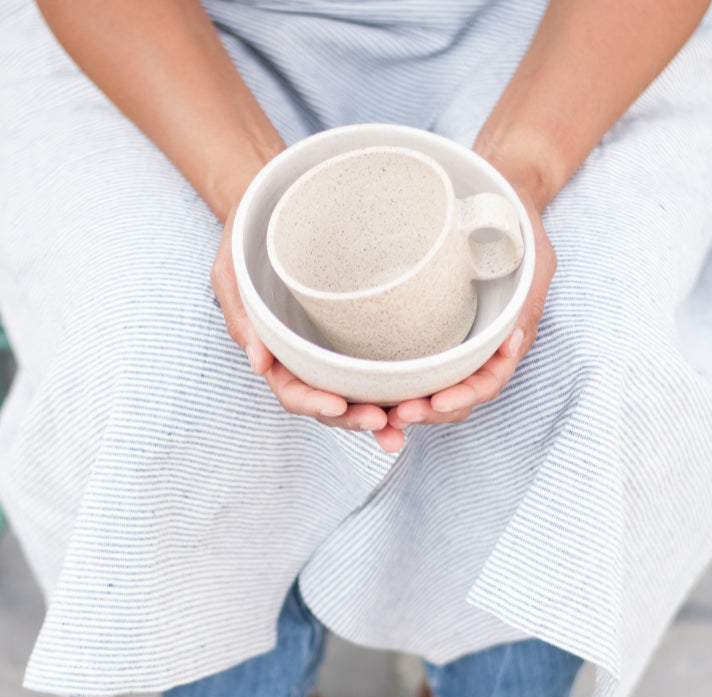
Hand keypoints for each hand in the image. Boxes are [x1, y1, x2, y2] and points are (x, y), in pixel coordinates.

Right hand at [211, 203, 405, 452]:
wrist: (282, 198)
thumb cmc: (253, 231)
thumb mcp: (233, 265)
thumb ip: (241, 312)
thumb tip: (259, 366)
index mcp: (275, 348)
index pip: (292, 389)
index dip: (313, 404)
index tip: (338, 405)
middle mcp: (308, 355)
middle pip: (330, 402)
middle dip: (355, 419)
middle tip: (385, 426)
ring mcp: (336, 346)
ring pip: (358, 392)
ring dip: (382, 415)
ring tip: (406, 427)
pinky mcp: (362, 331)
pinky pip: (380, 365)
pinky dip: (398, 386)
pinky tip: (422, 395)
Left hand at [387, 173, 555, 434]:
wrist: (494, 194)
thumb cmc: (516, 217)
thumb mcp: (533, 248)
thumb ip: (527, 290)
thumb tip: (511, 339)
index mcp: (508, 336)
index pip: (487, 382)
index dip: (464, 396)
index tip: (438, 402)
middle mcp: (478, 346)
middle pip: (456, 396)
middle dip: (429, 412)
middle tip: (398, 417)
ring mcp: (452, 340)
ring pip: (432, 388)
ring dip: (408, 405)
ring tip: (379, 414)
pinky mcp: (427, 329)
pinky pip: (412, 363)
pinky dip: (395, 382)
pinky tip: (369, 389)